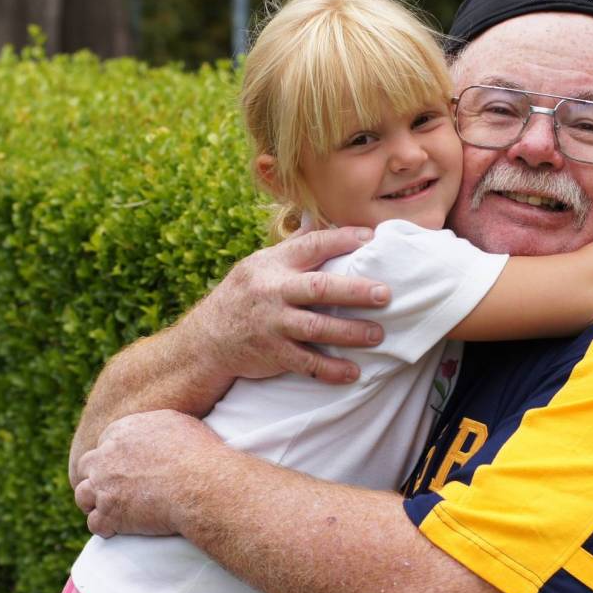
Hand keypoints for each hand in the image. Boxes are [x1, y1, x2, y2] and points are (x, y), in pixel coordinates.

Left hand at [74, 410, 222, 537]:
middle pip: (86, 467)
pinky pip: (95, 524)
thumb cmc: (198, 453)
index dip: (112, 458)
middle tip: (110, 488)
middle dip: (95, 477)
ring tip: (108, 510)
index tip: (122, 469)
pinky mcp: (109, 514)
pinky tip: (116, 530)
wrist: (201, 485)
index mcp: (120, 432)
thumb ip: (155, 426)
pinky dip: (105, 527)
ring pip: (83, 495)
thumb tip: (156, 431)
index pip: (104, 444)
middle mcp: (105, 457)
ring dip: (94, 503)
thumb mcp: (177, 423)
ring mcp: (103, 486)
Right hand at [183, 226, 389, 383]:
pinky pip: (306, 363)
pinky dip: (330, 370)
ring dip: (349, 332)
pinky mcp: (273, 353)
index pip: (312, 246)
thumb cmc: (244, 295)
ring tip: (378, 335)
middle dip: (354, 291)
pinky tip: (352, 372)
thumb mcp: (259, 265)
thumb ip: (292, 247)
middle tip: (385, 294)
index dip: (342, 240)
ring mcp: (272, 324)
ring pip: (315, 327)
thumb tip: (318, 220)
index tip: (372, 238)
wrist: (207, 339)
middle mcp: (272, 291)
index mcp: (273, 264)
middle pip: (319, 288)